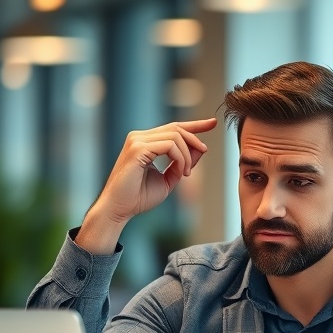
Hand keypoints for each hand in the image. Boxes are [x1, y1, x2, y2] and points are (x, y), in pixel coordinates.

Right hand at [76, 118, 216, 253]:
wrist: (119, 209)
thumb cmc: (138, 198)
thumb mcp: (168, 179)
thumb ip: (182, 164)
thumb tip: (200, 150)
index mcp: (144, 142)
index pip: (173, 128)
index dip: (194, 125)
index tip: (212, 123)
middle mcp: (139, 137)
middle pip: (176, 128)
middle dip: (195, 138)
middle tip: (205, 152)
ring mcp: (137, 141)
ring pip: (175, 136)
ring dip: (188, 155)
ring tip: (187, 173)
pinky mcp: (137, 148)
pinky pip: (169, 145)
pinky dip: (181, 158)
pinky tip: (182, 172)